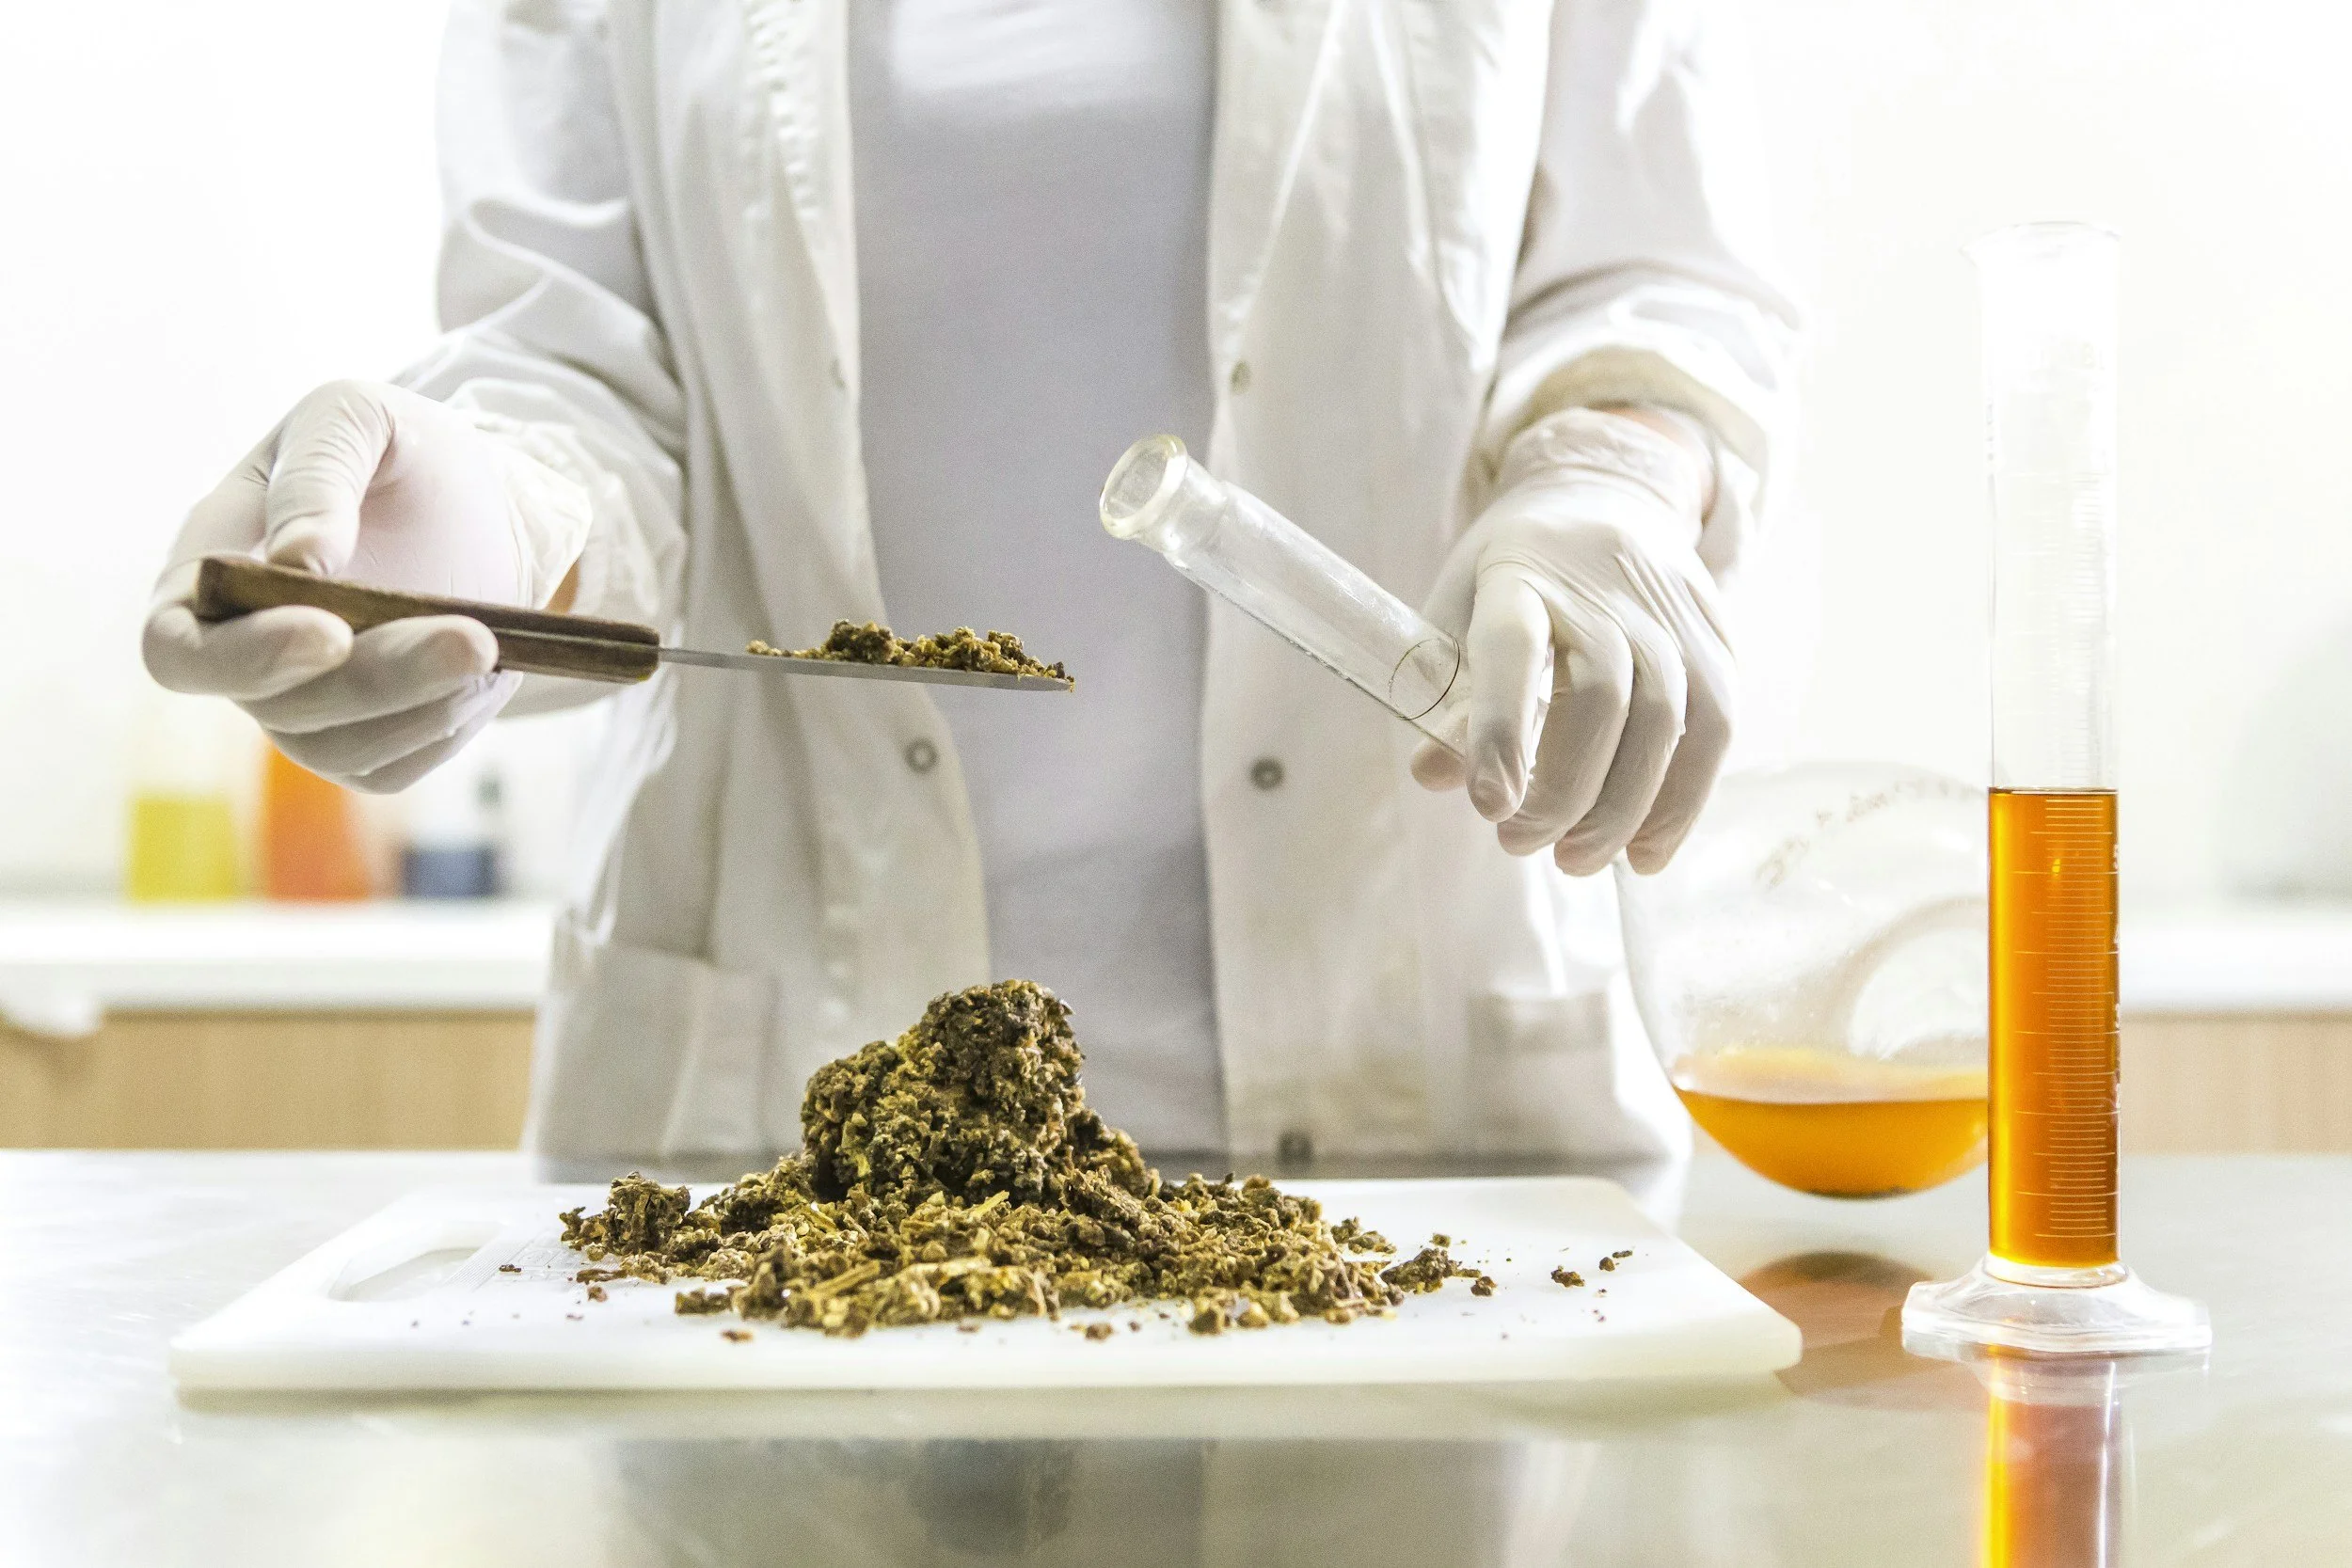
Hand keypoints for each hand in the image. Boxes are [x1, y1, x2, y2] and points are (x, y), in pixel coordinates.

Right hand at [142, 381, 588, 791]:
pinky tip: (487, 673)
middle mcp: (243, 652)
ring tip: (492, 641)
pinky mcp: (368, 739)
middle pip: (276, 707)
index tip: (330, 630)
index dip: (240, 657)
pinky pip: (393, 764)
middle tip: (470, 638)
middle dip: (374, 678)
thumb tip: (297, 559)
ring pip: (341, 745)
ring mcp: (302, 705)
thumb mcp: (358, 417)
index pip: (176, 648)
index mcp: (210, 569)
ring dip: (423, 699)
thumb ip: (317, 475)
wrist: (489, 505)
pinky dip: (444, 724)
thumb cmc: (403, 454)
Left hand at [1413, 407, 1731, 875]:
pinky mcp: (1716, 641)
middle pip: (1602, 697)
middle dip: (1563, 790)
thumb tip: (1433, 776)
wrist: (1607, 496)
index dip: (1499, 729)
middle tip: (1518, 844)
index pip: (1513, 649)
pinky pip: (1714, 731)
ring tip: (1575, 861)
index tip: (1486, 804)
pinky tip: (1644, 853)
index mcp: (1522, 574)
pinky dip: (1681, 803)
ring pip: (1665, 721)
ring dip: (1621, 810)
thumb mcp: (1460, 608)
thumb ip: (1444, 689)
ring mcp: (1670, 613)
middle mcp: (1605, 588)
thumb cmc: (1513, 572)